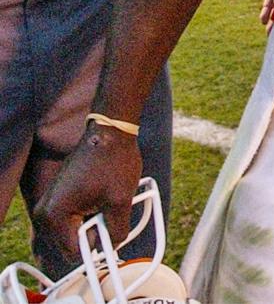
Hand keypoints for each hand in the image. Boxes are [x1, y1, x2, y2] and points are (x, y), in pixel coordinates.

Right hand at [34, 125, 142, 260]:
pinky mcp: (59, 195)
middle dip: (95, 232)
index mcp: (54, 215)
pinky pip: (74, 216)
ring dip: (93, 222)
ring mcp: (50, 202)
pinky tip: (103, 196)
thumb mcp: (120, 200)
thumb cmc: (114, 160)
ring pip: (75, 229)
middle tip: (111, 211)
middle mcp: (45, 211)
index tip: (112, 228)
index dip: (98, 245)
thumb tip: (112, 246)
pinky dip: (90, 212)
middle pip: (72, 242)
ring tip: (107, 200)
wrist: (110, 130)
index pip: (75, 251)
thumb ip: (116, 231)